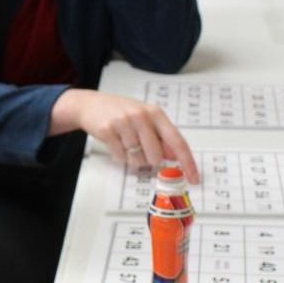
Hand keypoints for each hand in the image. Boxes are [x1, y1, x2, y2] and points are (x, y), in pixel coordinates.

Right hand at [57, 89, 198, 182]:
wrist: (90, 104)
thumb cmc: (121, 112)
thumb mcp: (144, 118)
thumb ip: (161, 136)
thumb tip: (174, 156)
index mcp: (155, 113)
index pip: (177, 141)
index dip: (187, 162)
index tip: (194, 177)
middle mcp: (141, 116)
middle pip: (156, 156)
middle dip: (149, 159)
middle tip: (140, 148)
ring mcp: (123, 122)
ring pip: (137, 159)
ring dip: (132, 158)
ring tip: (125, 142)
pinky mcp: (108, 130)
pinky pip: (121, 157)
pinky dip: (119, 155)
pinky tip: (115, 142)